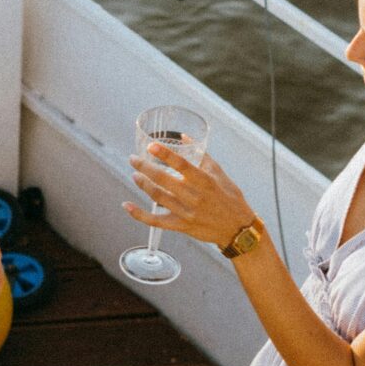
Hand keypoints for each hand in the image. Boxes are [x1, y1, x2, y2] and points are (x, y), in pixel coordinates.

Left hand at [126, 143, 255, 249]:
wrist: (237, 229)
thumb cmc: (230, 197)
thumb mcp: (219, 173)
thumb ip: (201, 155)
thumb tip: (184, 137)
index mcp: (205, 181)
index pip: (182, 165)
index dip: (165, 154)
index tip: (150, 146)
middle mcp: (194, 197)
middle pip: (163, 180)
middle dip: (144, 167)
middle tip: (133, 159)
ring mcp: (186, 213)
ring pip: (157, 197)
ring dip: (142, 184)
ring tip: (135, 174)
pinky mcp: (181, 226)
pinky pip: (155, 221)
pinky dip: (139, 214)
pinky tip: (127, 205)